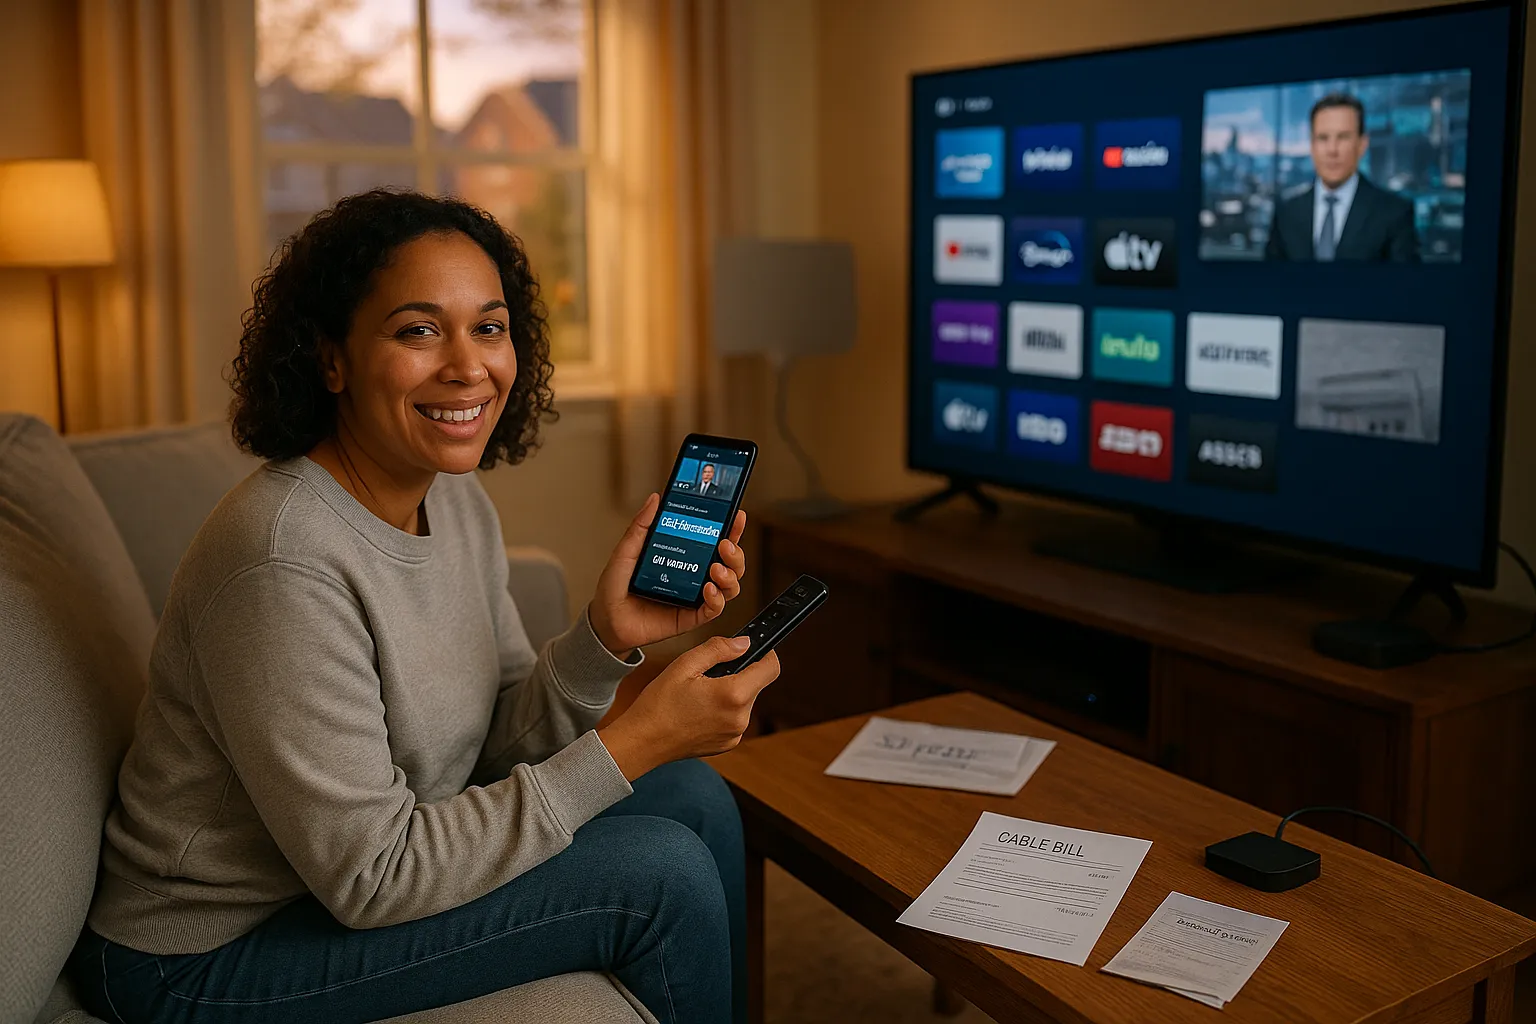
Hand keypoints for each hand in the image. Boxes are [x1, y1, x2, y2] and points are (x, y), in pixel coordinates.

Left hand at [588, 493, 747, 654]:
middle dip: (735, 553)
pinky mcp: (691, 617)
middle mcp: (694, 575)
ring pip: (730, 586)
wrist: (606, 620)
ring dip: (730, 575)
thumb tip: (655, 499)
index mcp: (684, 556)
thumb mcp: (626, 551)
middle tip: (725, 545)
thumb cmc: (615, 587)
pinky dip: (717, 599)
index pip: (715, 540)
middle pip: (730, 563)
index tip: (736, 516)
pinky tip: (709, 589)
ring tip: (716, 569)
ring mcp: (695, 597)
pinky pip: (714, 609)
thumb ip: (641, 526)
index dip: (731, 528)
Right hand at [598, 636, 779, 779]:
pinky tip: (699, 709)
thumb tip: (744, 643)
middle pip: (757, 684)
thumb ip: (719, 649)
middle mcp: (740, 718)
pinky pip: (735, 719)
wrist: (642, 741)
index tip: (754, 648)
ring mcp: (735, 735)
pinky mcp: (728, 744)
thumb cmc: (658, 704)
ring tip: (700, 693)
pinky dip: (724, 710)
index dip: (766, 654)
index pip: (771, 668)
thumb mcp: (684, 665)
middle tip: (709, 673)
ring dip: (732, 692)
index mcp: (733, 695)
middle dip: (740, 673)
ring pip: (746, 701)